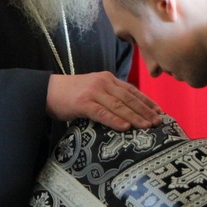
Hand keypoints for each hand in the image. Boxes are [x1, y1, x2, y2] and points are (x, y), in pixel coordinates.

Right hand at [46, 71, 162, 130]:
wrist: (46, 90)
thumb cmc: (71, 94)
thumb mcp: (94, 90)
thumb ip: (109, 96)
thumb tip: (127, 111)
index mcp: (108, 79)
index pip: (132, 90)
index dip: (147, 101)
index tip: (159, 111)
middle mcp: (103, 82)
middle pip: (129, 98)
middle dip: (145, 111)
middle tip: (158, 122)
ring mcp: (93, 92)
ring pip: (119, 105)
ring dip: (135, 116)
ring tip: (147, 126)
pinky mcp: (82, 102)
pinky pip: (102, 112)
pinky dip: (115, 120)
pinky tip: (125, 127)